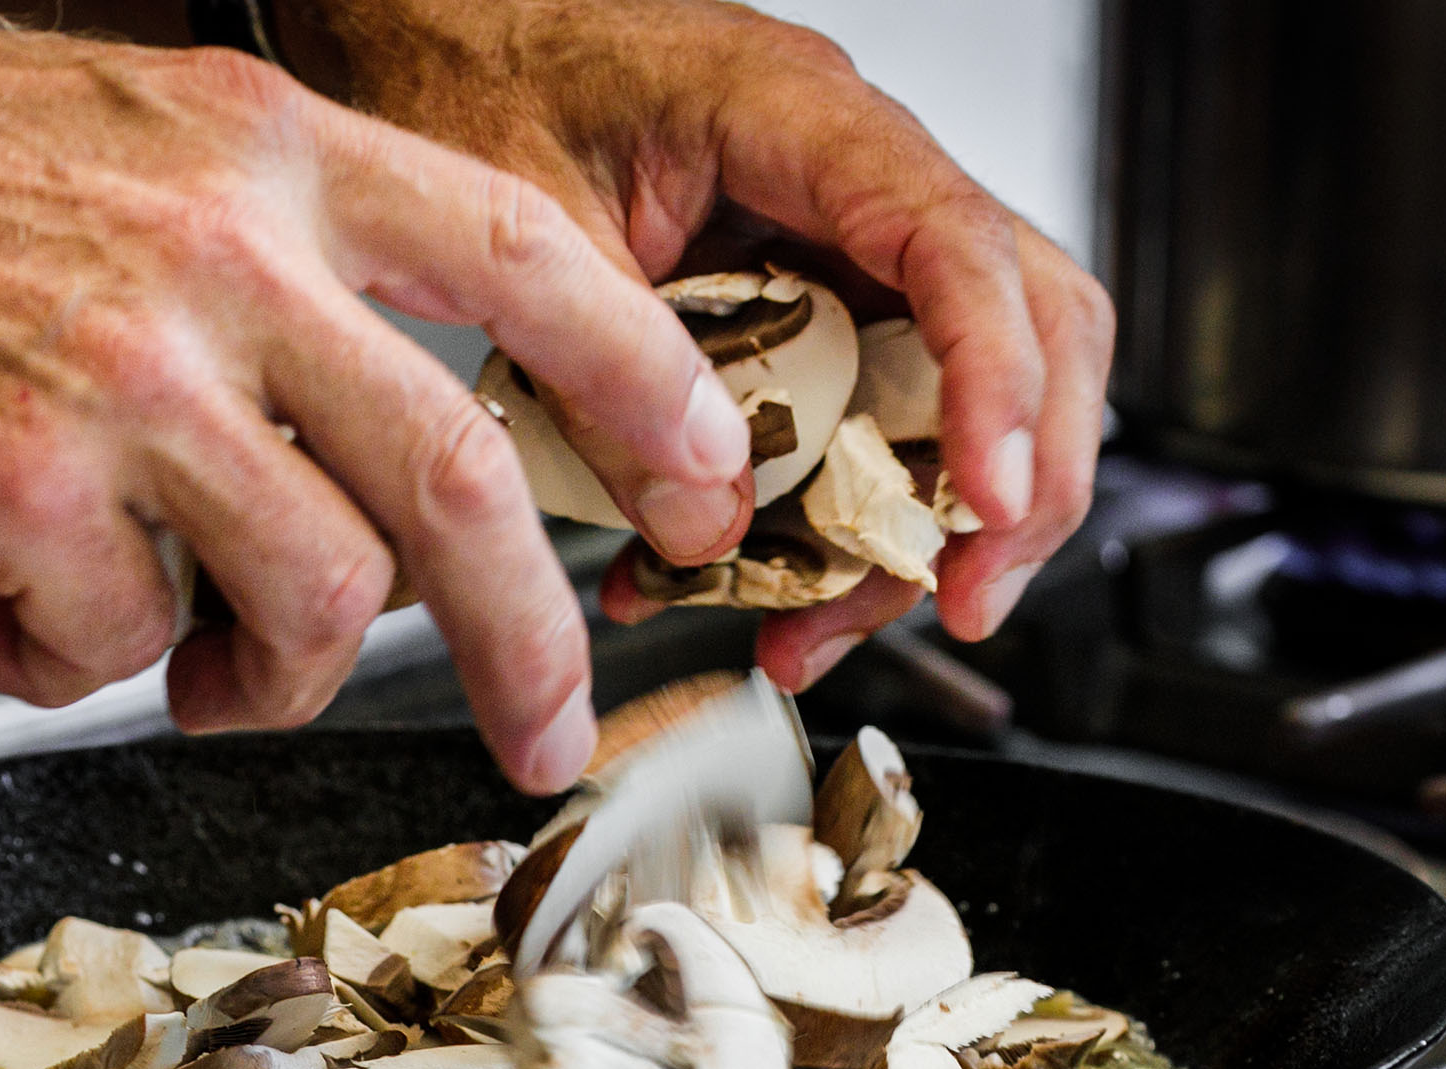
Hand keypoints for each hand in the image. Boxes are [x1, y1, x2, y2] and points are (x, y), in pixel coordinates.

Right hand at [0, 0, 766, 791]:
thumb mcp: (138, 144)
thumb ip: (280, 275)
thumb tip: (370, 464)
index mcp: (271, 157)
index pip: (529, 256)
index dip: (647, 380)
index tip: (698, 476)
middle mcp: (222, 258)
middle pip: (460, 480)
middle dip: (536, 639)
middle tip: (547, 726)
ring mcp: (127, 377)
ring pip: (312, 595)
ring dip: (264, 675)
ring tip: (183, 664)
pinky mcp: (20, 490)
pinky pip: (115, 644)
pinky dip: (66, 660)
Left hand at [282, 0, 1114, 687]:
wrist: (423, 34)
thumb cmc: (473, 69)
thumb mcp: (522, 236)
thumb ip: (610, 384)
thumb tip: (710, 533)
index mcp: (802, 122)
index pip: (959, 248)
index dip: (998, 384)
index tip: (989, 501)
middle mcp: (849, 179)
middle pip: (1022, 323)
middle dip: (1012, 481)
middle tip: (962, 600)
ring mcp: (833, 245)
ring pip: (946, 396)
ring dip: (900, 528)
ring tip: (810, 631)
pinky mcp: (795, 305)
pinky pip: (851, 423)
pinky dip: (814, 520)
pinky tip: (742, 581)